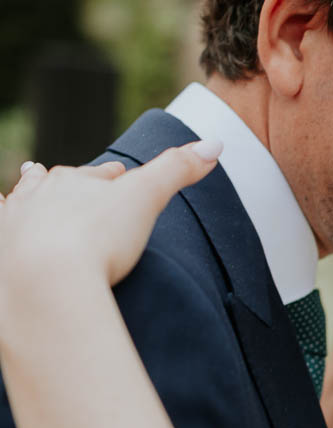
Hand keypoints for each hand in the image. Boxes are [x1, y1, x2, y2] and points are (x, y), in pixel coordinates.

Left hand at [0, 144, 220, 325]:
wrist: (45, 284)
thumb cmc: (97, 240)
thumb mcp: (146, 198)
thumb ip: (177, 169)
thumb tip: (216, 143)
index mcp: (74, 181)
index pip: (100, 175)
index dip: (114, 178)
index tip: (122, 176)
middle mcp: (37, 197)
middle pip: (57, 183)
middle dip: (69, 183)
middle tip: (76, 184)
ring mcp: (13, 225)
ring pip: (22, 201)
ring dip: (29, 195)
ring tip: (30, 180)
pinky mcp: (1, 253)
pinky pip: (0, 229)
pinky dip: (3, 221)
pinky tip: (4, 220)